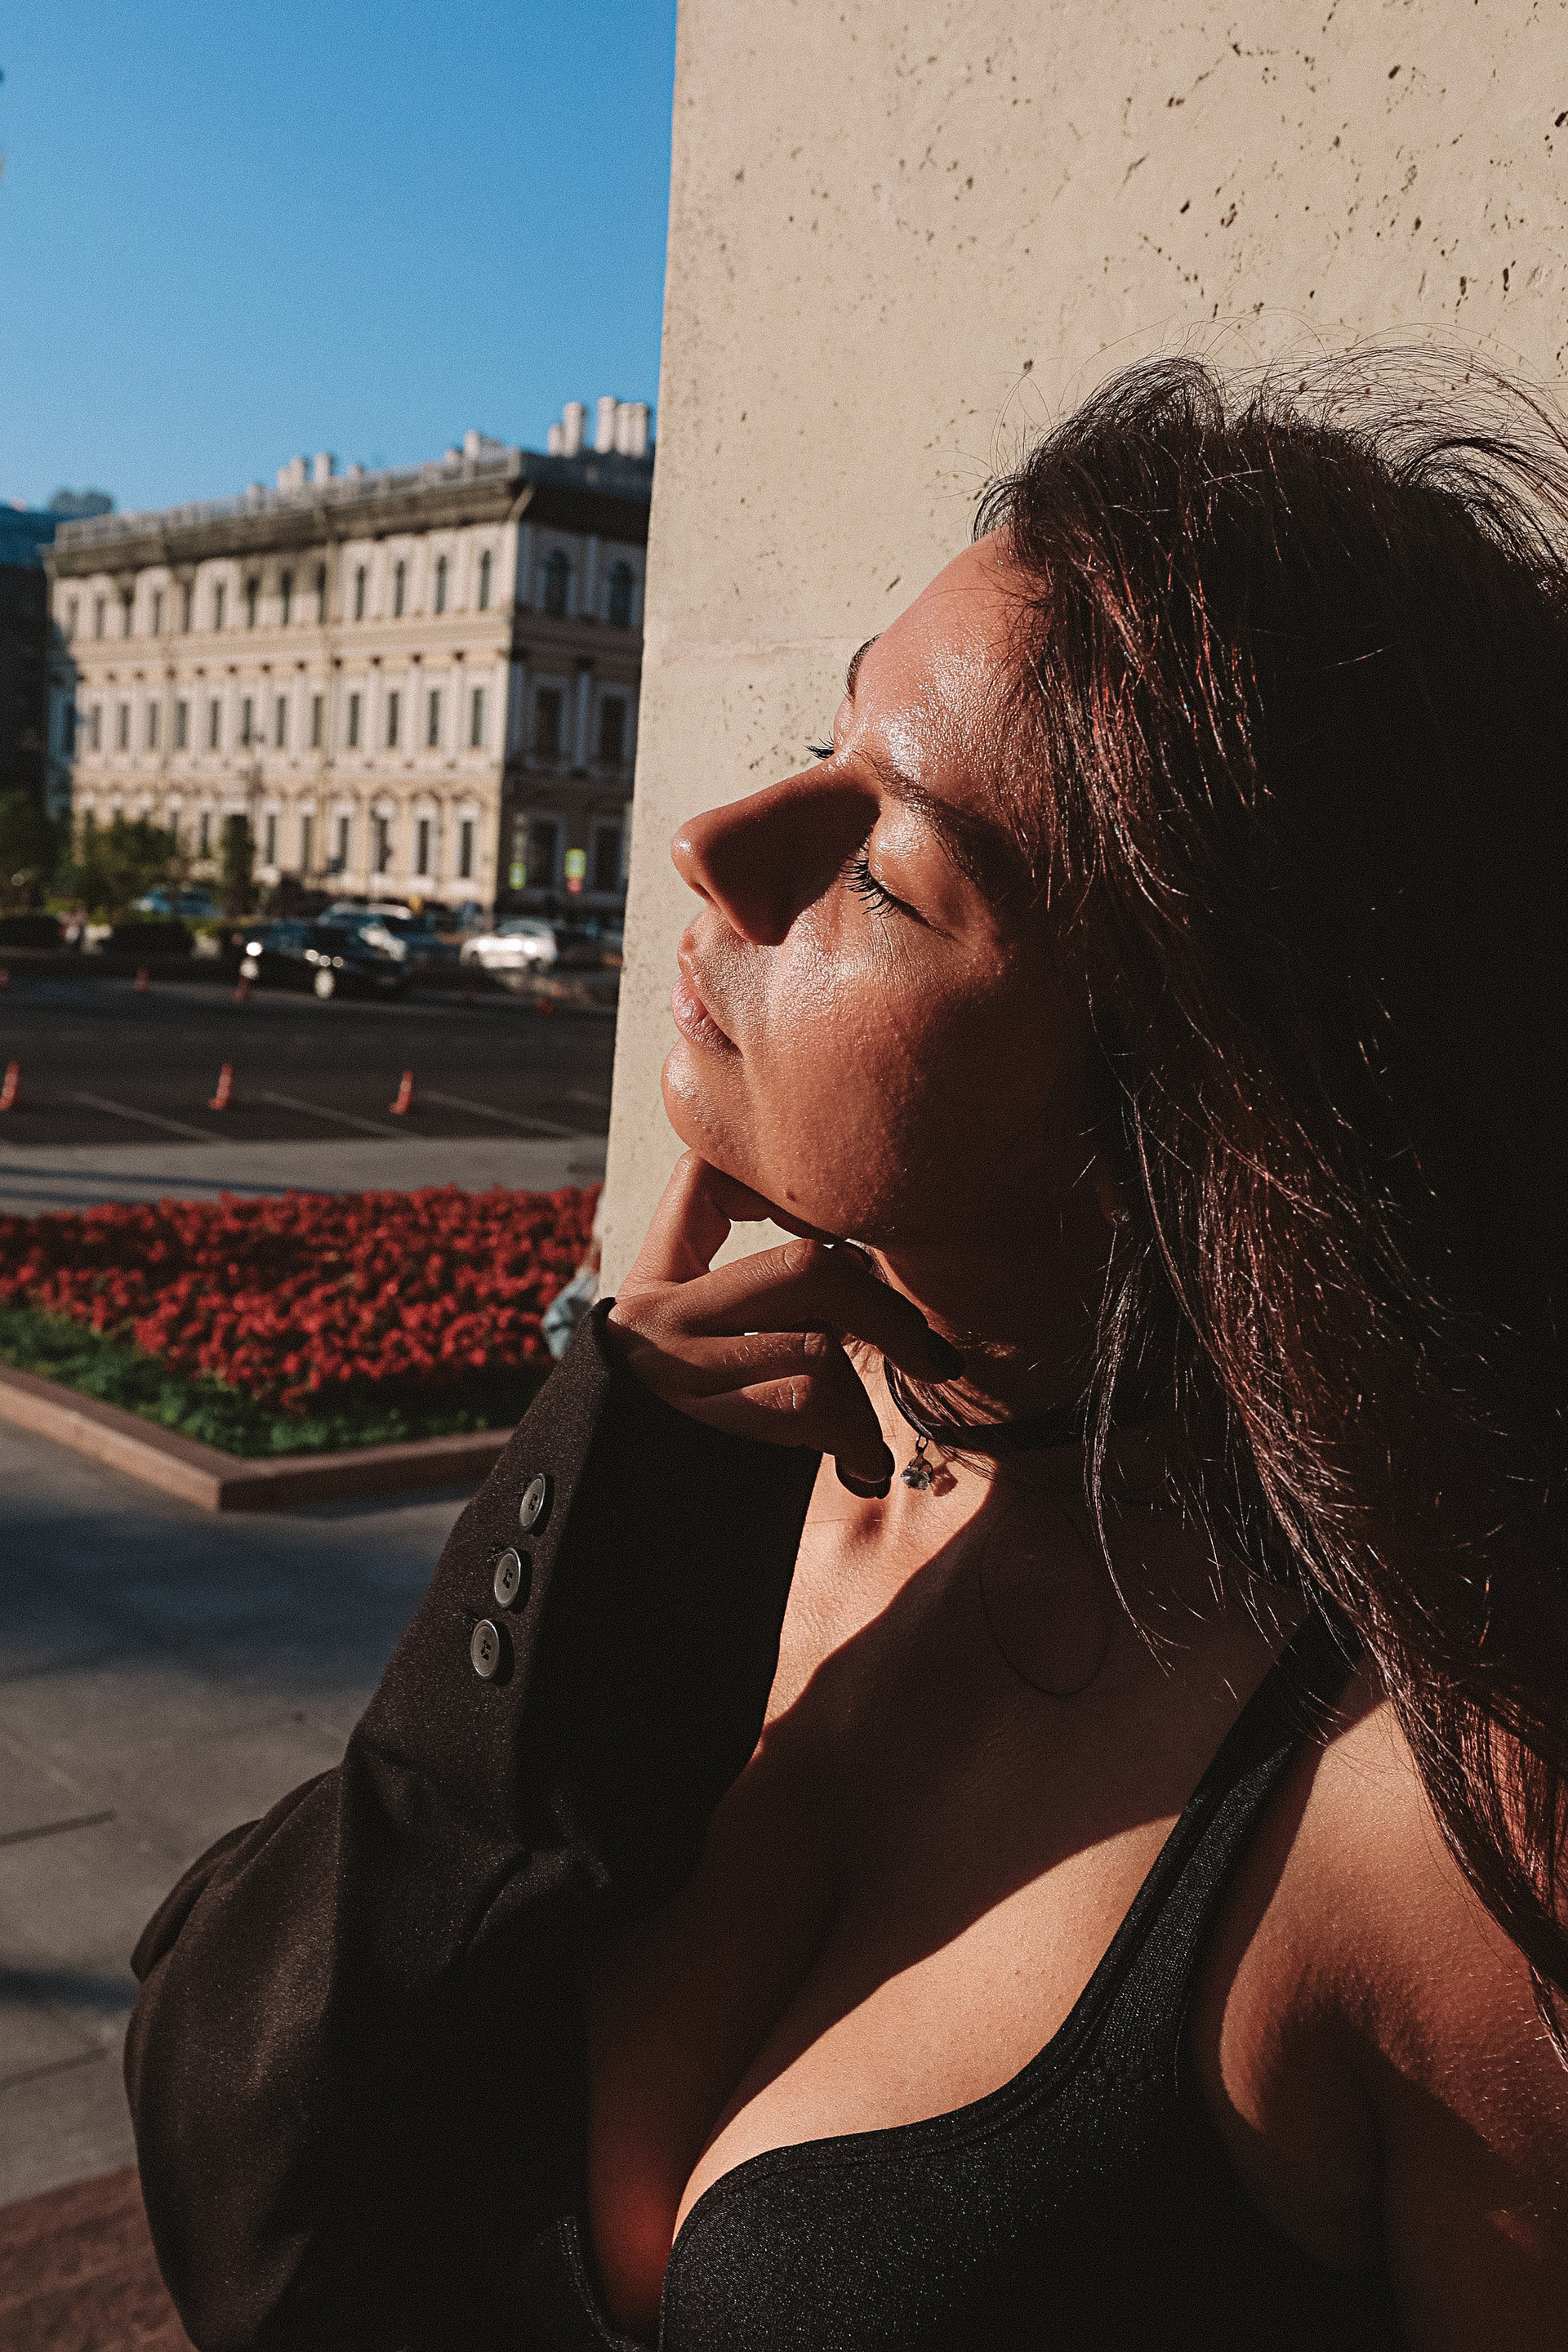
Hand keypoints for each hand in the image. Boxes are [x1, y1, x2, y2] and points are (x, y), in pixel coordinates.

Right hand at [606, 1153, 963, 1494]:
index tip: (843, 1241)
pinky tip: (861, 1465)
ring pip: (815, 1345)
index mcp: (656, 1283)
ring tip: (864, 1441)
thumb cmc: (661, 1440)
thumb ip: (746, 1307)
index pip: (702, 1179)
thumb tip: (858, 1274)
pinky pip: (802, 1402)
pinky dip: (854, 1437)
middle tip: (932, 1356)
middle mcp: (658, 1315)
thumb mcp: (677, 1355)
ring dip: (862, 1402)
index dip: (777, 1184)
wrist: (602, 1526)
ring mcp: (673, 1365)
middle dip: (887, 1312)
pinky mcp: (695, 1420)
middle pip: (805, 1267)